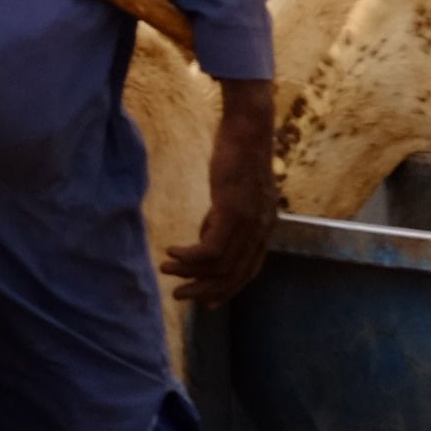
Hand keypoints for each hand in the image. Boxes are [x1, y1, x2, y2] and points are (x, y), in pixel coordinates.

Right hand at [160, 76, 280, 307]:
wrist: (249, 129)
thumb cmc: (239, 153)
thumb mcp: (234, 192)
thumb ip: (223, 215)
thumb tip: (205, 234)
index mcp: (263, 228)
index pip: (248, 271)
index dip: (227, 290)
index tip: (206, 302)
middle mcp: (260, 231)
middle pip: (234, 276)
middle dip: (205, 290)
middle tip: (180, 296)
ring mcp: (248, 224)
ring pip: (219, 267)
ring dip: (189, 272)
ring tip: (166, 269)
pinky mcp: (232, 212)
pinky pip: (209, 249)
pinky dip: (188, 256)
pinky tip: (171, 250)